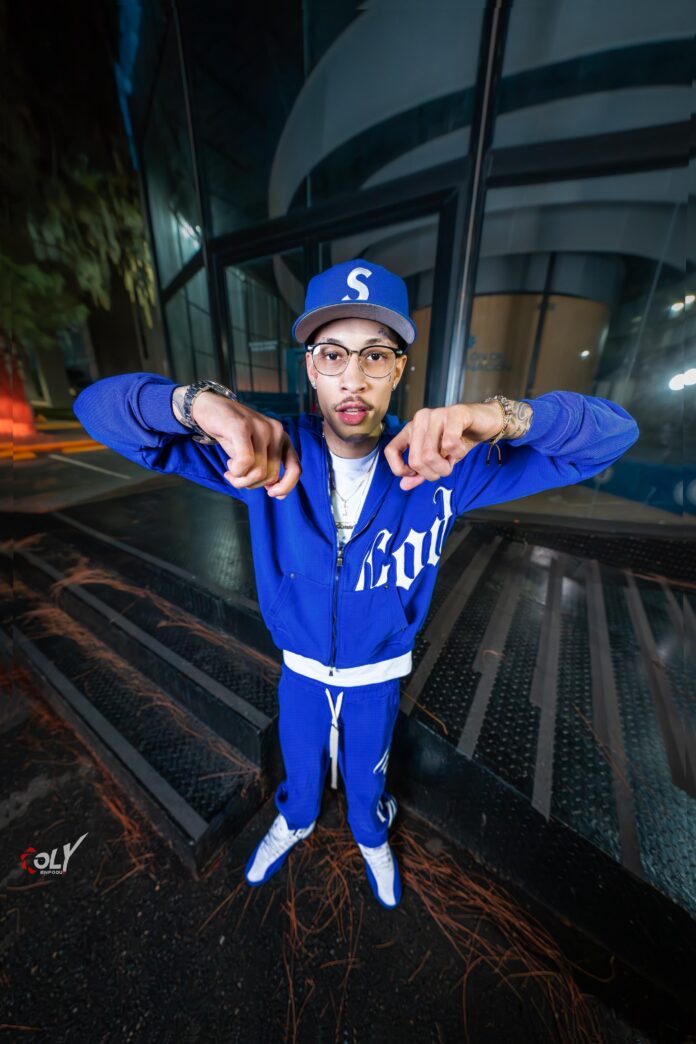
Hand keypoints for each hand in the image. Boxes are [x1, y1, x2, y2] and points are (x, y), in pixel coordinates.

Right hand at [192, 392, 300, 498]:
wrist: (211, 408)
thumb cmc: (232, 435)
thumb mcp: (254, 451)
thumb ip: (267, 467)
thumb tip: (276, 492)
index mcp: (282, 438)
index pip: (295, 469)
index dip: (286, 487)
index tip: (271, 493)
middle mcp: (276, 431)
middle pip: (270, 475)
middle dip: (251, 484)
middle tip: (236, 477)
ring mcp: (260, 427)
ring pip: (258, 472)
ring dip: (241, 480)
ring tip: (230, 471)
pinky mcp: (242, 426)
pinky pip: (245, 461)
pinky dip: (236, 471)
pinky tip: (229, 467)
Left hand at [383, 403, 502, 490]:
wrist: (486, 422)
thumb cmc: (460, 440)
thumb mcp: (438, 458)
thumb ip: (421, 472)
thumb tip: (403, 486)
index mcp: (411, 429)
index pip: (390, 451)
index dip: (401, 469)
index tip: (416, 474)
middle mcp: (420, 419)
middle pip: (415, 459)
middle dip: (432, 473)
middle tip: (444, 470)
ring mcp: (436, 414)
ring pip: (429, 454)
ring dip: (445, 467)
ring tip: (452, 462)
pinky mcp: (455, 413)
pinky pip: (449, 443)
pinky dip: (457, 454)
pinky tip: (460, 450)